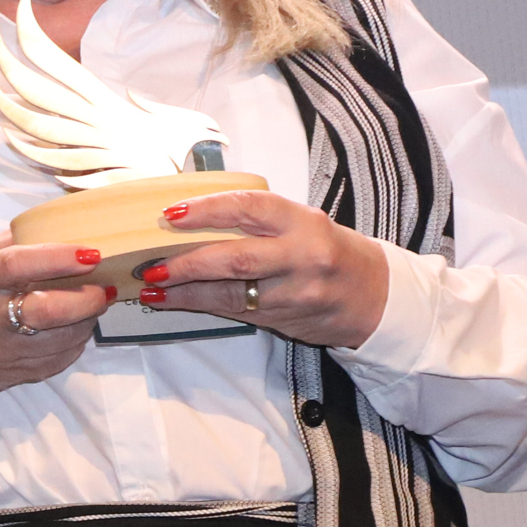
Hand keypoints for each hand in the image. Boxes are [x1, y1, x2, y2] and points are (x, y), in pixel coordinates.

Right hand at [0, 237, 115, 400]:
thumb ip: (8, 245)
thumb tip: (52, 226)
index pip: (18, 265)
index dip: (58, 258)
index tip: (88, 253)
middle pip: (50, 311)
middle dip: (87, 298)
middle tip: (100, 287)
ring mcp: (4, 349)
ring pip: (63, 338)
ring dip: (87, 320)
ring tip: (91, 304)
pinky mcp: (17, 373)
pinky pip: (61, 359)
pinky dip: (75, 342)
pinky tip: (73, 328)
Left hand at [136, 189, 389, 348]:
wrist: (375, 295)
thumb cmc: (328, 250)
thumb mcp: (302, 223)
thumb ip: (257, 219)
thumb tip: (190, 214)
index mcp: (303, 221)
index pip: (250, 207)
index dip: (207, 210)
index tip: (170, 214)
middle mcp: (303, 256)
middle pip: (236, 258)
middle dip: (187, 261)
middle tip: (150, 263)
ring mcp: (296, 291)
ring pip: (230, 292)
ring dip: (184, 290)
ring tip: (151, 286)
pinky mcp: (287, 318)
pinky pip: (235, 311)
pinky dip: (198, 305)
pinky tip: (171, 301)